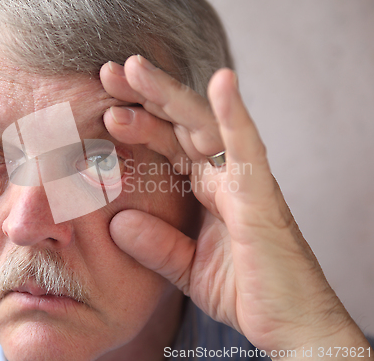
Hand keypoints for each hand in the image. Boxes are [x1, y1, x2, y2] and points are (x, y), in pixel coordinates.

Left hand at [100, 55, 370, 356]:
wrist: (290, 324)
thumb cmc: (244, 290)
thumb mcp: (185, 268)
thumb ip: (154, 245)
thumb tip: (117, 222)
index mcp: (204, 188)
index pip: (165, 145)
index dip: (135, 122)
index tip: (101, 107)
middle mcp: (222, 175)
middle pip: (178, 124)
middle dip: (143, 96)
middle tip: (107, 72)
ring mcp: (243, 180)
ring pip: (204, 125)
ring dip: (170, 94)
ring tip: (134, 68)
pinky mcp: (263, 195)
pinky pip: (249, 148)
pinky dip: (235, 114)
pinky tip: (222, 81)